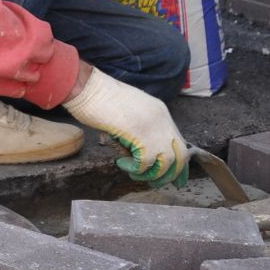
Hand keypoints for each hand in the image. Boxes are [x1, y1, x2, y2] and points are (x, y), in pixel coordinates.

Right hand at [63, 68, 189, 185]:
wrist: (89, 88)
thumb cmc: (99, 98)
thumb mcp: (128, 112)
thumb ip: (139, 127)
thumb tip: (137, 150)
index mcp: (160, 113)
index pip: (180, 143)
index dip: (179, 164)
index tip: (176, 179)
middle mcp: (163, 121)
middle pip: (180, 156)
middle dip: (170, 174)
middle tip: (154, 182)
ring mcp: (154, 128)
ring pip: (166, 163)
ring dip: (151, 175)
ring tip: (134, 173)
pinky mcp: (142, 136)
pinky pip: (145, 163)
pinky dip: (134, 169)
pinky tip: (122, 163)